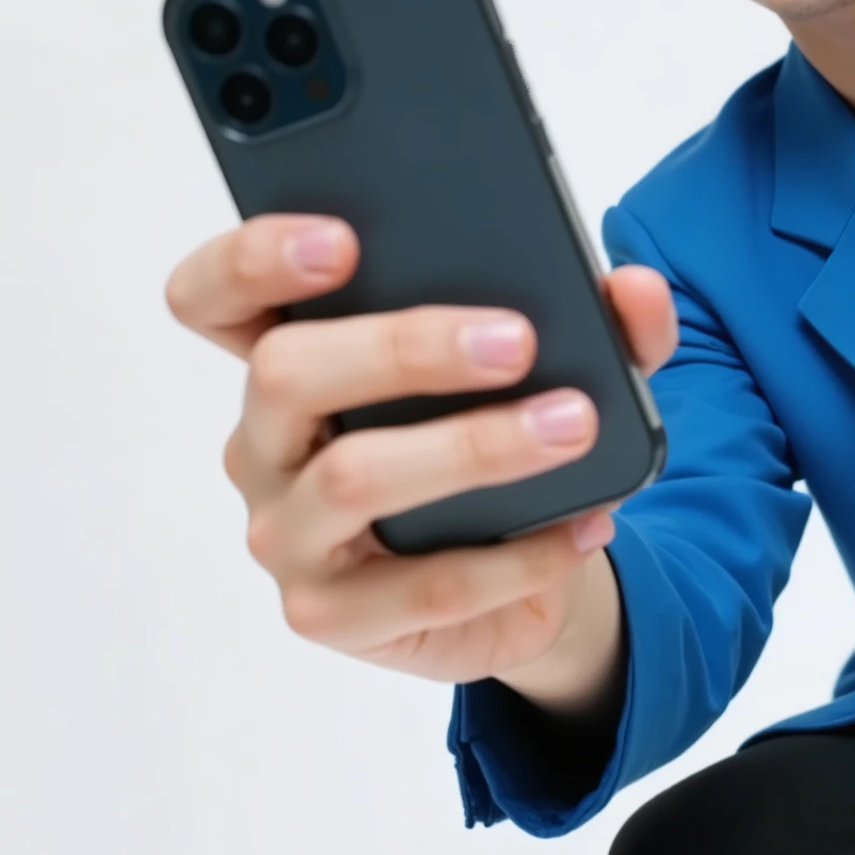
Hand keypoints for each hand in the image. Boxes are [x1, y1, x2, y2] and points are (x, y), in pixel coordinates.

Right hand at [164, 214, 676, 690]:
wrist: (529, 576)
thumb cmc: (506, 448)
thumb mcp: (563, 374)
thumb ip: (605, 325)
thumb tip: (639, 291)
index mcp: (292, 357)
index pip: (216, 297)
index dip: (253, 260)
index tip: (340, 239)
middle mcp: (265, 442)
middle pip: (285, 374)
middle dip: (403, 346)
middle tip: (515, 340)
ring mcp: (288, 534)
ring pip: (351, 477)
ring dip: (473, 446)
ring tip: (570, 424)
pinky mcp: (331, 615)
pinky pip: (424, 584)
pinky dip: (519, 556)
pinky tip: (584, 524)